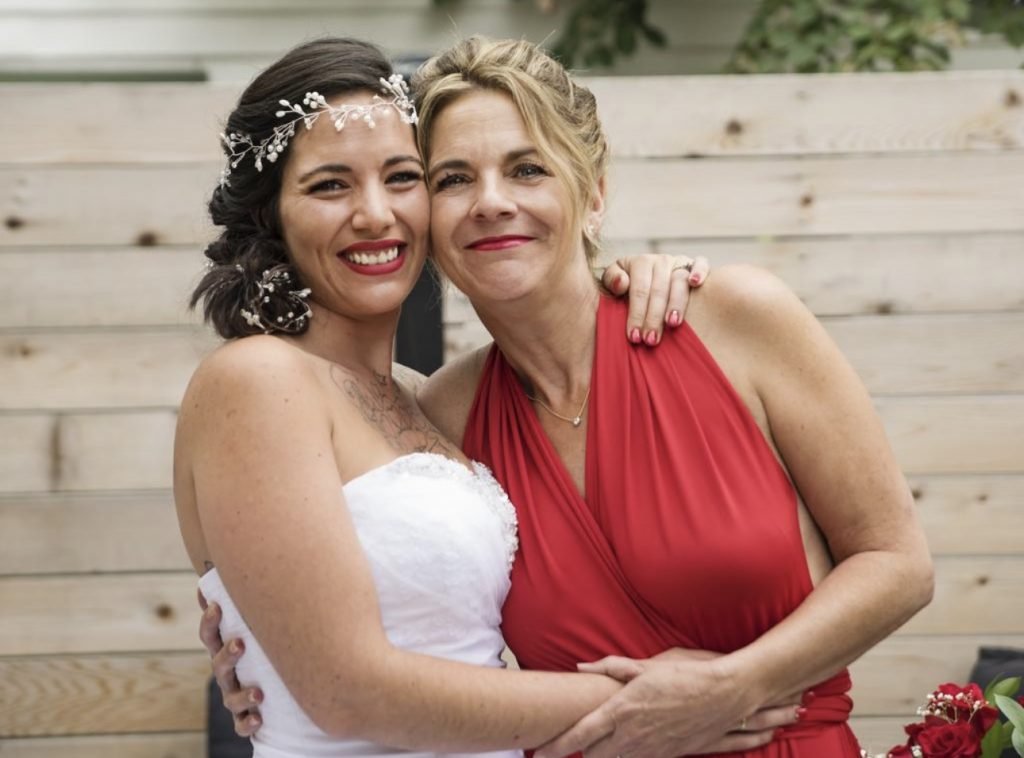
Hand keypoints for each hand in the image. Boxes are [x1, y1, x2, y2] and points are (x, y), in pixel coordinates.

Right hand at [198, 591, 263, 736]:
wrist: (275, 692)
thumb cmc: (262, 648)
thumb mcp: (256, 623)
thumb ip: (249, 599)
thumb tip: (229, 564)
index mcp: (225, 648)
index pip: (210, 635)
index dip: (210, 622)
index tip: (217, 607)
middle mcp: (227, 673)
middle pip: (219, 665)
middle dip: (227, 655)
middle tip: (241, 644)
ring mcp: (234, 696)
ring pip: (231, 697)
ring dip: (242, 695)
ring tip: (259, 693)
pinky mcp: (246, 717)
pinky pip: (243, 724)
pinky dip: (248, 723)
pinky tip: (259, 718)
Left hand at [534, 655, 799, 757]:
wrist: (724, 697)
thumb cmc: (684, 677)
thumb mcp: (646, 667)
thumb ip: (611, 667)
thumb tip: (582, 666)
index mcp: (621, 711)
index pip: (579, 735)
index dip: (556, 747)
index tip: (538, 753)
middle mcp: (632, 736)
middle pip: (593, 756)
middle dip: (579, 753)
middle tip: (566, 744)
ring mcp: (650, 750)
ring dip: (603, 755)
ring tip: (594, 746)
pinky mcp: (667, 756)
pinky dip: (627, 756)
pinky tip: (627, 746)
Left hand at [601, 254, 709, 345]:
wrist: (647, 277)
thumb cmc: (628, 286)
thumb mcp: (613, 282)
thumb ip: (611, 280)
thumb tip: (621, 283)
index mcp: (640, 263)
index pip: (639, 290)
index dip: (636, 314)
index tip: (634, 337)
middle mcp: (660, 260)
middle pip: (658, 290)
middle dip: (653, 318)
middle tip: (650, 340)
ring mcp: (679, 262)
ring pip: (679, 280)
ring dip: (676, 303)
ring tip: (672, 324)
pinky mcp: (695, 264)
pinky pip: (701, 263)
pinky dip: (700, 271)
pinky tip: (696, 283)